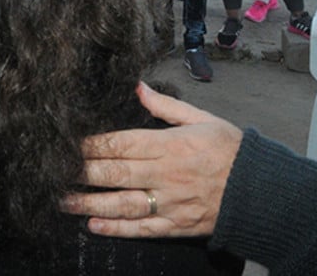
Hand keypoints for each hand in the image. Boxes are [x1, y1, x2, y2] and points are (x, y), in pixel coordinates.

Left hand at [60, 82, 241, 237]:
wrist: (263, 191)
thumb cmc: (232, 151)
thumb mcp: (203, 119)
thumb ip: (167, 106)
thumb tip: (138, 87)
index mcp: (172, 145)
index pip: (122, 143)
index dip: (91, 144)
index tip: (67, 143)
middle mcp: (167, 174)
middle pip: (116, 173)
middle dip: (81, 173)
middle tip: (53, 173)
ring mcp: (171, 202)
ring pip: (123, 204)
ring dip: (90, 204)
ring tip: (63, 201)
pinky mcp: (177, 225)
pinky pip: (142, 229)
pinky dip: (117, 229)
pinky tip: (94, 226)